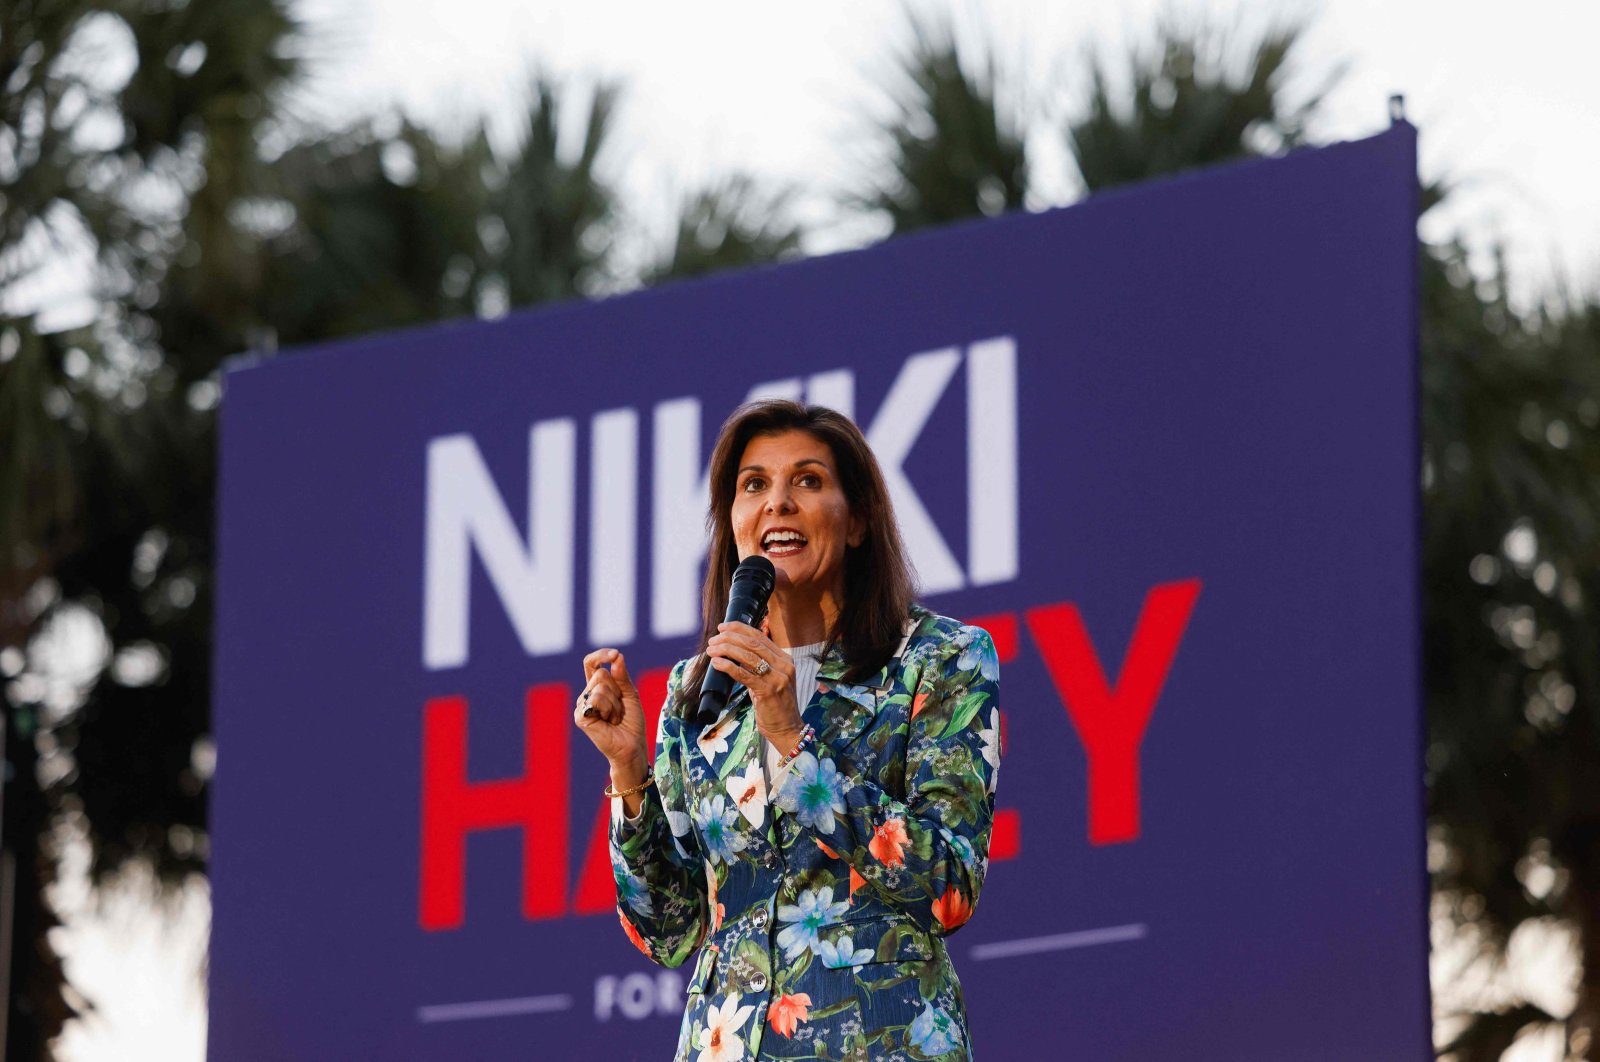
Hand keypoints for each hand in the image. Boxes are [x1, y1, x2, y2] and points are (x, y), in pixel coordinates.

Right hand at [574, 649, 647, 781]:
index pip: (591, 663)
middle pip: (601, 674)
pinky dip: (608, 710)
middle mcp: (587, 694)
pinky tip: (608, 722)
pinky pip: (596, 699)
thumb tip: (617, 656)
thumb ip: (622, 676)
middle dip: (617, 690)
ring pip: (600, 687)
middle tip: (619, 709)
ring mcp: (581, 705)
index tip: (614, 655)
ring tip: (615, 717)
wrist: (632, 746)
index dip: (601, 655)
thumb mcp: (630, 694)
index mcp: (597, 686)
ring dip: (615, 704)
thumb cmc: (632, 722)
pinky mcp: (580, 716)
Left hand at [706, 622, 804, 748]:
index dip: (739, 629)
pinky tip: (716, 663)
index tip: (723, 627)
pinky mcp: (768, 691)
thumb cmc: (775, 706)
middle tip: (713, 640)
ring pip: (748, 656)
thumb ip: (758, 666)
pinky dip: (728, 666)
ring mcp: (777, 678)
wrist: (787, 729)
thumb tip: (734, 651)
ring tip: (711, 650)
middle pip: (752, 643)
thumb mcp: (770, 680)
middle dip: (729, 638)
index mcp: (784, 660)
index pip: (760, 637)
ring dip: (726, 650)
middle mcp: (784, 665)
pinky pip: (744, 674)